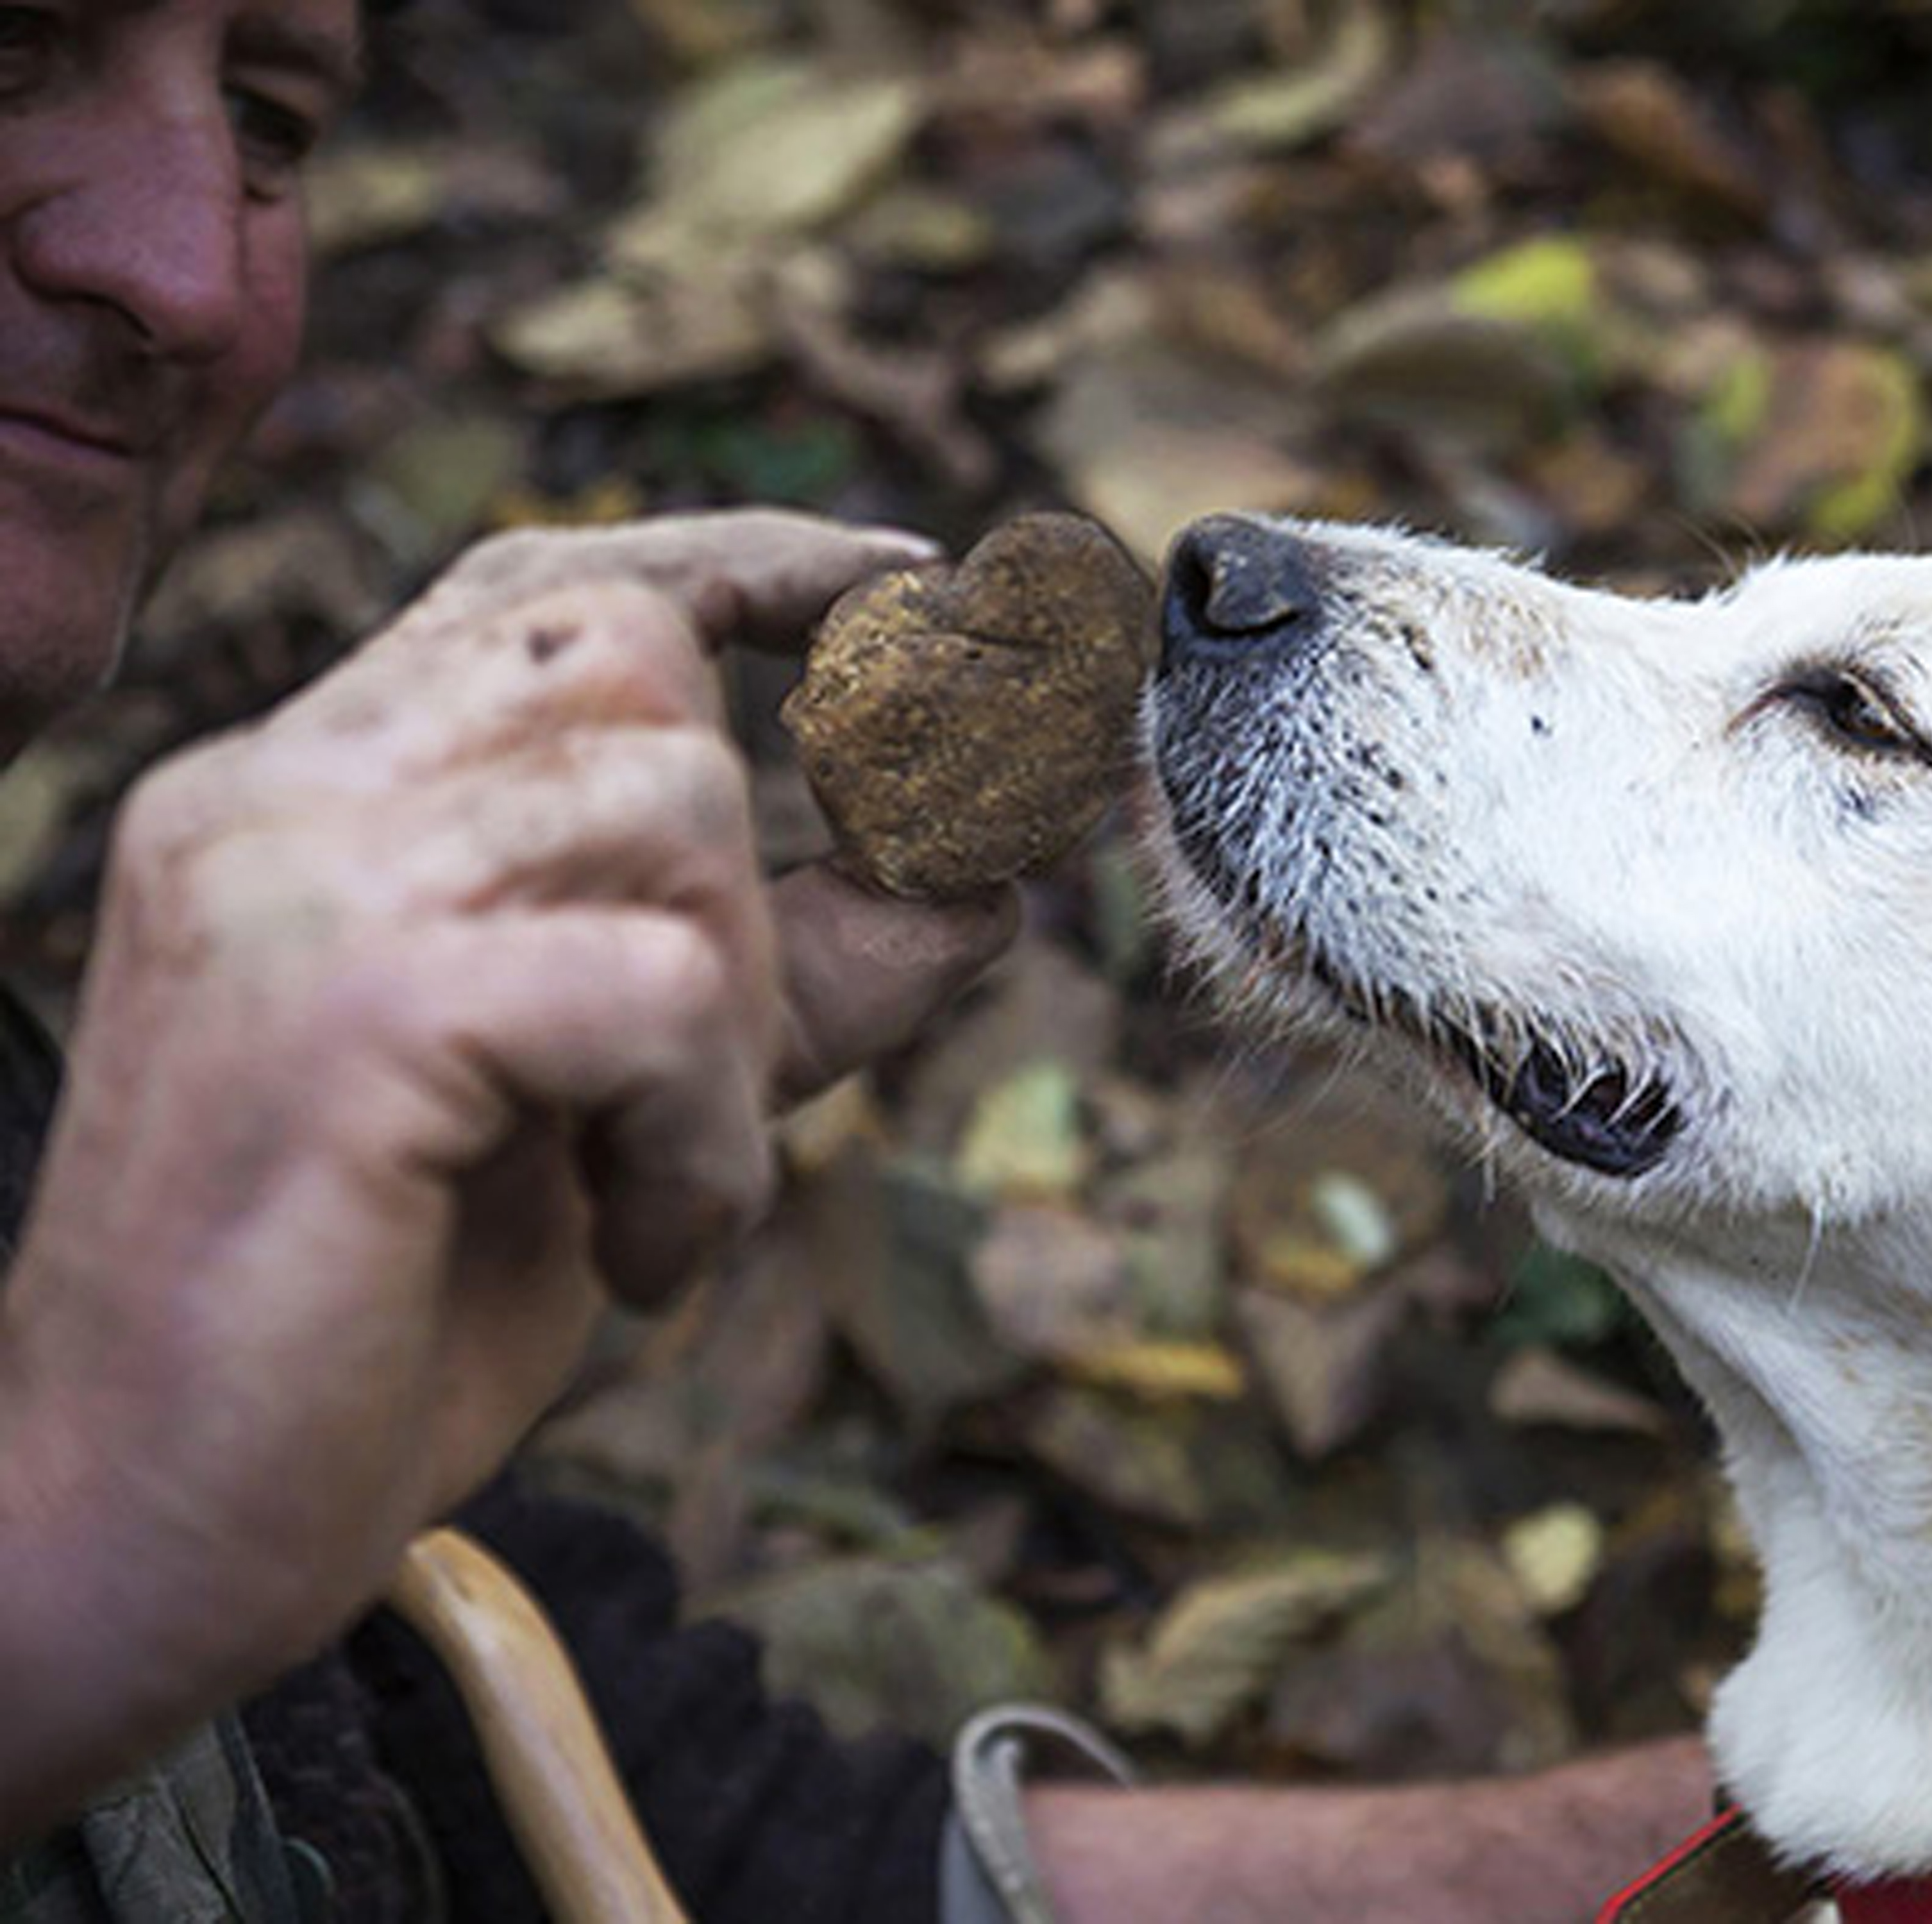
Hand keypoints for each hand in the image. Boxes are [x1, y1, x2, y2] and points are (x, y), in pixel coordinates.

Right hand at [0, 512, 1011, 1834]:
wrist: (141, 1523)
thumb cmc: (374, 1312)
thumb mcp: (614, 1098)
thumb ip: (777, 968)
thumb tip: (989, 876)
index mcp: (304, 787)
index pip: (543, 584)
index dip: (748, 568)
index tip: (907, 582)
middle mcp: (280, 790)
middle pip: (641, 670)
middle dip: (767, 867)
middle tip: (724, 1074)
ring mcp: (300, 879)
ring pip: (674, 807)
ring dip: (737, 1028)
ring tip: (661, 1187)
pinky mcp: (357, 1005)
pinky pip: (664, 986)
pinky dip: (705, 1136)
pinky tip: (637, 1251)